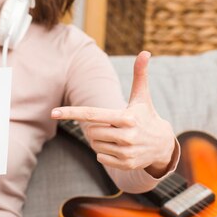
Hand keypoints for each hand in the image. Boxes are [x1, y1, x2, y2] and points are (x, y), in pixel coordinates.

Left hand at [51, 51, 174, 177]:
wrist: (163, 144)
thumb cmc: (146, 116)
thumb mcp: (142, 97)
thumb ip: (140, 75)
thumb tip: (145, 52)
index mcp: (127, 117)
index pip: (92, 114)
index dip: (71, 113)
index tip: (53, 113)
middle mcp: (127, 135)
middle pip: (91, 131)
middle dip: (96, 127)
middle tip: (111, 125)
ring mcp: (127, 152)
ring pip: (94, 144)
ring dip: (100, 140)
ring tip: (117, 136)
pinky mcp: (126, 164)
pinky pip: (100, 157)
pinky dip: (105, 152)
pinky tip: (119, 148)